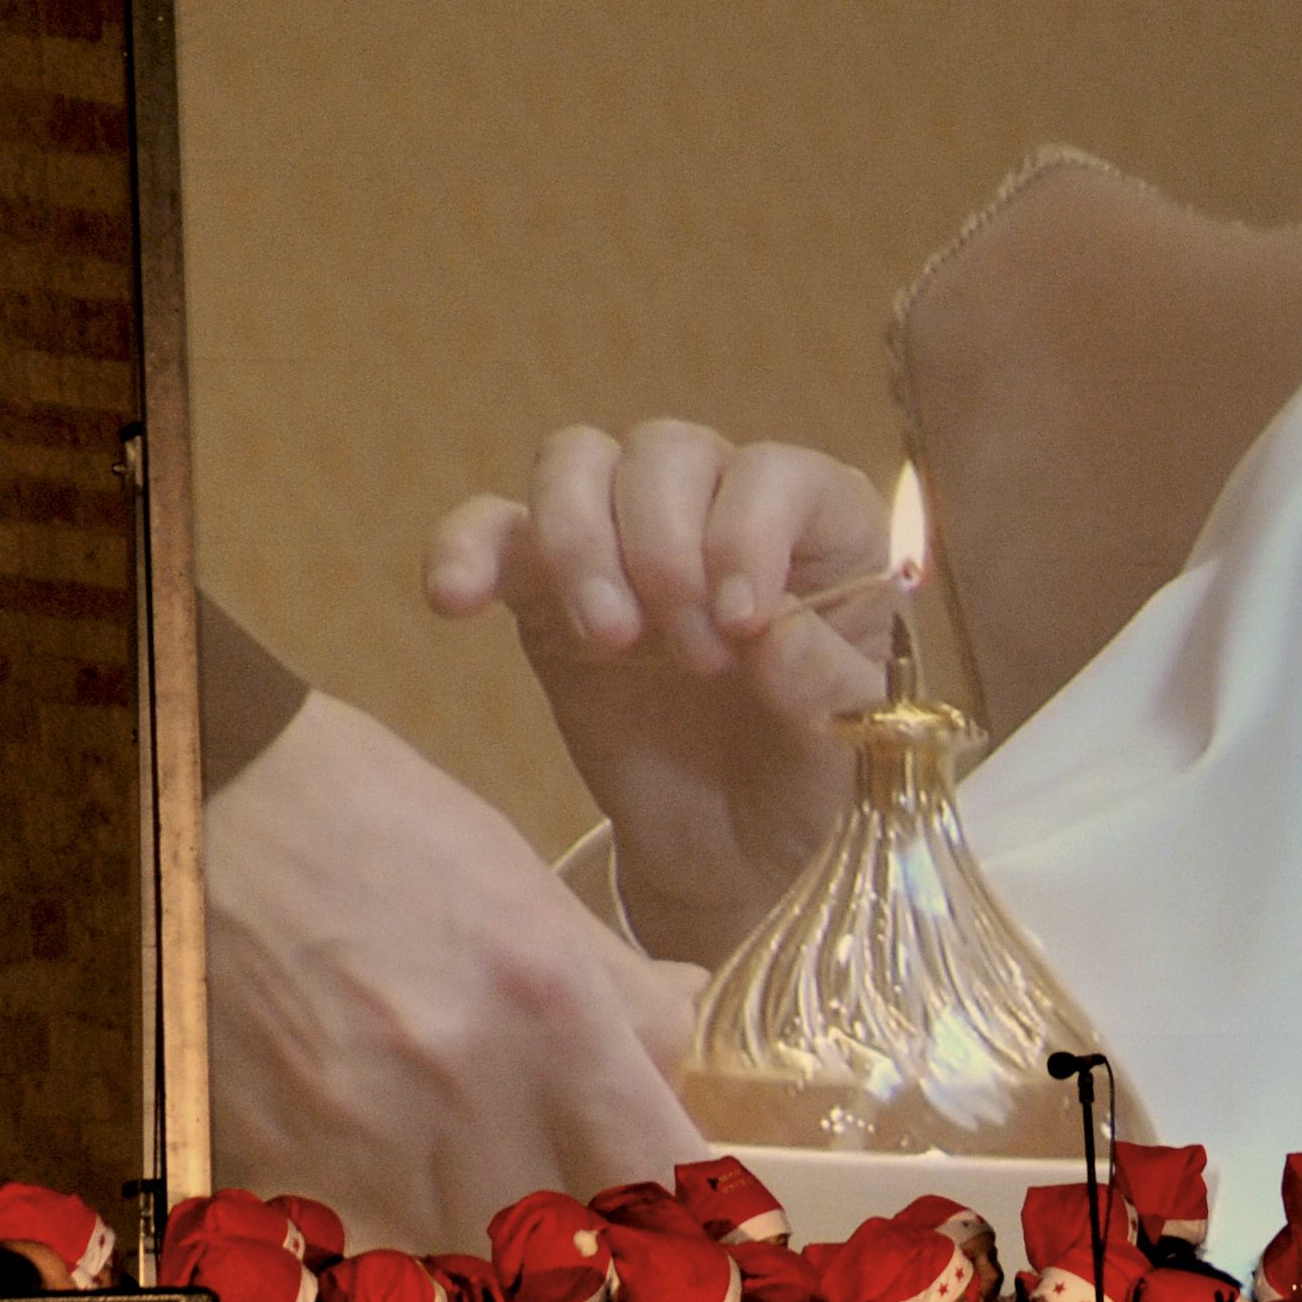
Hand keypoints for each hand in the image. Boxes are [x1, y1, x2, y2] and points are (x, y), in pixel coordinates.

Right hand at [204, 693, 710, 1250]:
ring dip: (483, 1254)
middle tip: (574, 1220)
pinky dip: (384, 1249)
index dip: (680, 1210)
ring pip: (467, 1268)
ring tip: (469, 1205)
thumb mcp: (526, 883)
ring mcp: (364, 1144)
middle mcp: (471, 1092)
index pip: (666, 1172)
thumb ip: (621, 983)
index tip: (673, 1214)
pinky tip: (378, 1200)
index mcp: (556, 1011)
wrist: (199, 802)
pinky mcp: (272, 1172)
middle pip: (575, 1246)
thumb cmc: (374, 825)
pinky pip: (359, 1257)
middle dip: (587, 1246)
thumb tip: (684, 1028)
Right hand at [429, 424, 900, 966]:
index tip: (742, 621)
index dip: (749, 531)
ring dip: (580, 541)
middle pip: (668, 451)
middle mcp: (722, 512)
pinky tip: (454, 598)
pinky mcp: (546, 591)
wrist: (736, 850)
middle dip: (666, 546)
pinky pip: (493, 532)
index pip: (776, 473)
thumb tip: (773, 633)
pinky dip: (466, 547)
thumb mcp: (846, 742)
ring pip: (578, 463)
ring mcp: (628, 543)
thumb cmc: (811, 778)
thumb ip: (821, 682)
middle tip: (693, 655)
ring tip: (610, 638)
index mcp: (820, 532)